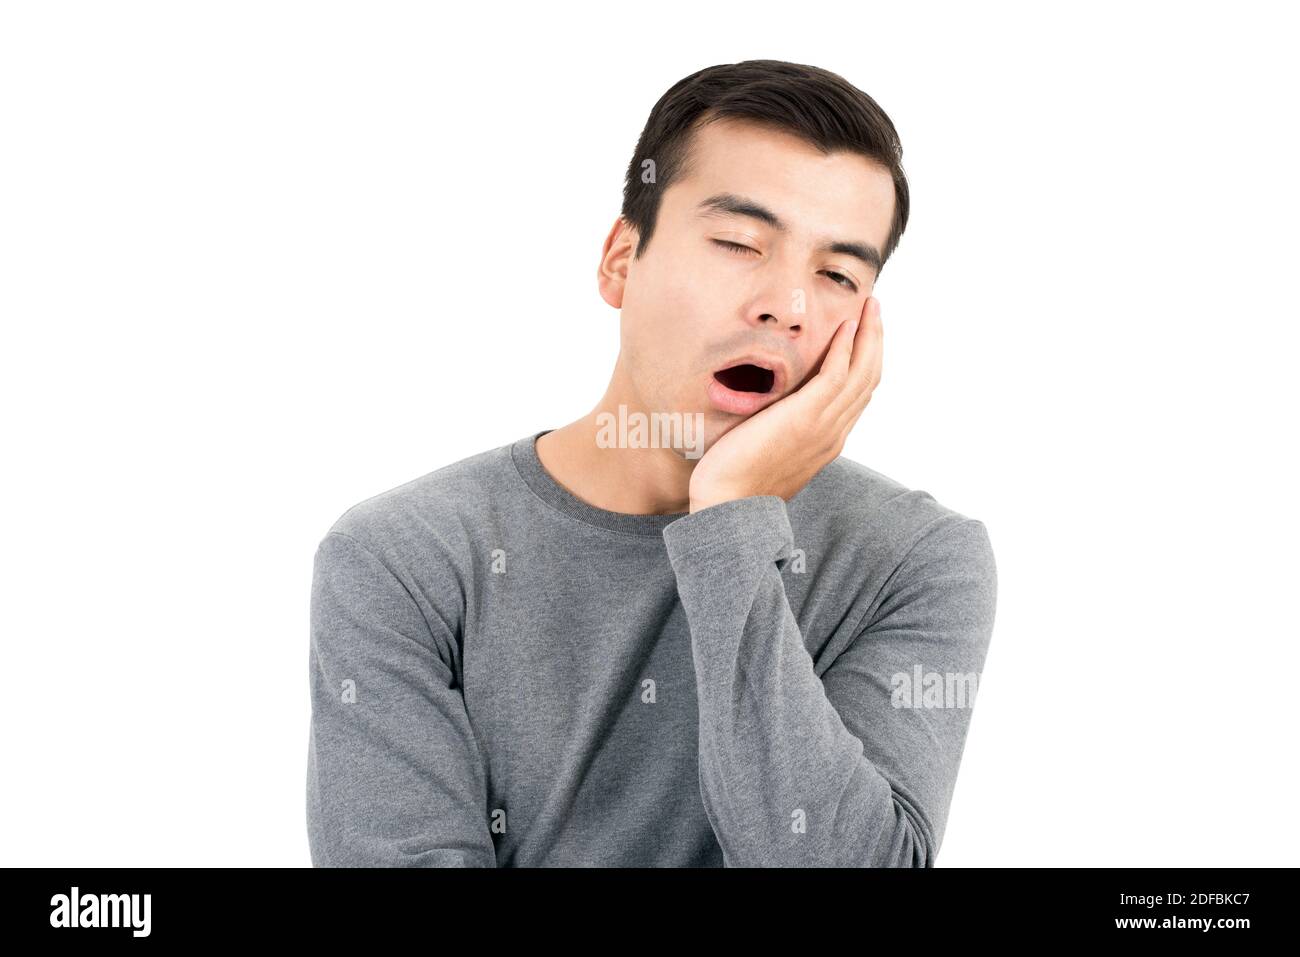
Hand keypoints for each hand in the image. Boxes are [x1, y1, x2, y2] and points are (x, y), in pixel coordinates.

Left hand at [688, 295, 882, 512]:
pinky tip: (846, 326)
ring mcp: (824, 426)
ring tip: (870, 306)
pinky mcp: (807, 417)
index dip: (865, 361)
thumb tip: (767, 414)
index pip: (858, 395)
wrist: (728, 505)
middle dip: (875, 341)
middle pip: (869, 379)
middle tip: (875, 310)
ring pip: (862, 373)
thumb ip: (779, 432)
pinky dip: (847, 348)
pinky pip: (837, 375)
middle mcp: (834, 433)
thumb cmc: (735, 483)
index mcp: (828, 441)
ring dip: (869, 335)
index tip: (864, 334)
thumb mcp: (767, 453)